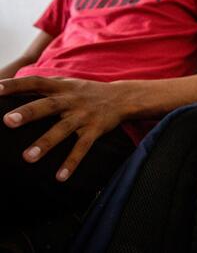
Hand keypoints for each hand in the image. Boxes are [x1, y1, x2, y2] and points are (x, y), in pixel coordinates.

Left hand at [1, 76, 125, 180]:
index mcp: (62, 87)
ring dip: (46, 143)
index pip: (36, 82)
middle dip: (29, 113)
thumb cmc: (86, 92)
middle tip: (8, 121)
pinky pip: (82, 147)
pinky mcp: (95, 130)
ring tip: (27, 157)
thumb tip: (10, 89)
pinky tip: (60, 176)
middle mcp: (71, 100)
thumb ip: (43, 87)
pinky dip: (72, 162)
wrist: (122, 97)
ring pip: (63, 129)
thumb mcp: (67, 84)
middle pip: (48, 106)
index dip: (16, 85)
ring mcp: (83, 116)